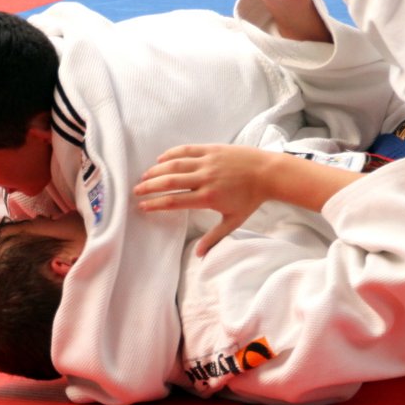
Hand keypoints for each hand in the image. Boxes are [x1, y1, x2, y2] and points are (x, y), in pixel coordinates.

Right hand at [133, 144, 274, 255]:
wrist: (268, 173)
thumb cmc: (251, 199)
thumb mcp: (233, 221)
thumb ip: (214, 237)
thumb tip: (199, 255)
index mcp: (208, 197)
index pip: (174, 201)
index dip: (156, 204)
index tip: (143, 207)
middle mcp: (205, 178)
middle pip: (169, 182)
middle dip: (149, 186)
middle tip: (136, 191)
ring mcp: (207, 162)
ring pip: (174, 164)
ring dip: (156, 170)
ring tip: (144, 176)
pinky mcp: (211, 149)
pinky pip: (186, 150)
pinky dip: (171, 154)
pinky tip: (160, 159)